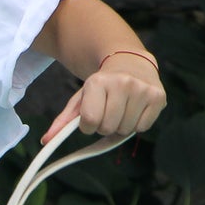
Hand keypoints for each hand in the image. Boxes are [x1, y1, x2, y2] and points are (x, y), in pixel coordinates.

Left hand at [43, 53, 165, 142]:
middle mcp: (122, 82)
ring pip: (126, 130)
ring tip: (121, 109)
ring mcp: (142, 89)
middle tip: (107, 112)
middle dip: (104, 126)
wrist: (131, 63)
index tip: (90, 117)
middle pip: (108, 128)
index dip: (88, 125)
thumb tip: (46, 141)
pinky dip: (137, 124)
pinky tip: (135, 109)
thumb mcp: (80, 99)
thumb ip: (63, 121)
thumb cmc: (101, 86)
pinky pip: (143, 128)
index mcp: (98, 82)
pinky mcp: (158, 96)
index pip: (90, 121)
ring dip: (121, 126)